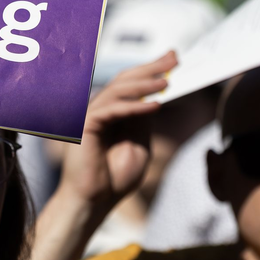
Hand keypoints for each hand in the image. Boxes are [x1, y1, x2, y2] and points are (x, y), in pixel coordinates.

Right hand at [56, 51, 176, 222]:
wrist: (95, 202)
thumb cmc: (115, 179)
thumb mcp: (140, 143)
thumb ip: (143, 119)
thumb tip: (155, 94)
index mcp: (112, 112)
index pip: (131, 84)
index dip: (151, 70)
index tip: (174, 58)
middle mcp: (99, 109)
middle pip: (125, 80)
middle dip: (151, 68)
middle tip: (174, 57)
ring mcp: (90, 115)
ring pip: (118, 90)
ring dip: (145, 84)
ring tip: (168, 81)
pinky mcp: (85, 125)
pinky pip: (113, 109)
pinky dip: (135, 106)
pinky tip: (155, 105)